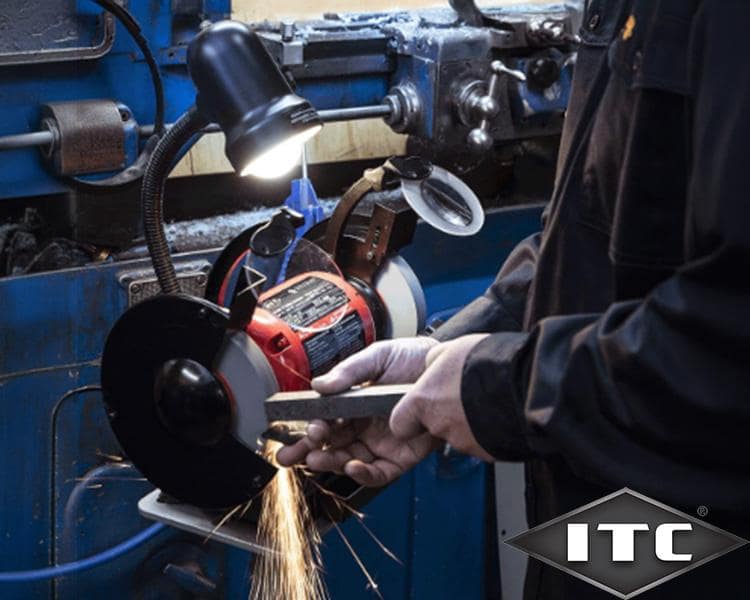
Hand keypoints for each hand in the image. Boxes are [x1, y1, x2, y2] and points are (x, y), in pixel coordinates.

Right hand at [275, 337, 439, 485]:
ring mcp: (380, 443)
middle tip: (291, 455)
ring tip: (317, 459)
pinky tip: (351, 466)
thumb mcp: (378, 357)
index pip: (324, 420)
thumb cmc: (413, 359)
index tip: (303, 428)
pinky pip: (377, 472)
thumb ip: (349, 372)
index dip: (310, 427)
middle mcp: (363, 426)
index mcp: (352, 403)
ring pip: (347, 460)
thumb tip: (319, 385)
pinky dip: (363, 474)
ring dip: (329, 462)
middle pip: (329, 444)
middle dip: (307, 451)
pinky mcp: (400, 457)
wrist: (447, 370)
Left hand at [390, 334, 493, 461]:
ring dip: (464, 420)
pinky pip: (478, 442)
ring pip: (455, 434)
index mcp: (423, 400)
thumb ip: (431, 363)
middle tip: (458, 396)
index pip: (399, 423)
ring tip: (480, 400)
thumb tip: (428, 366)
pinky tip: (493, 412)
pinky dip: (483, 430)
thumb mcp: (448, 350)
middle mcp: (438, 424)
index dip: (407, 416)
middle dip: (442, 414)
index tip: (415, 409)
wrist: (525, 382)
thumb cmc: (486, 362)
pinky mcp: (484, 451)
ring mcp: (462, 440)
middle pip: (430, 427)